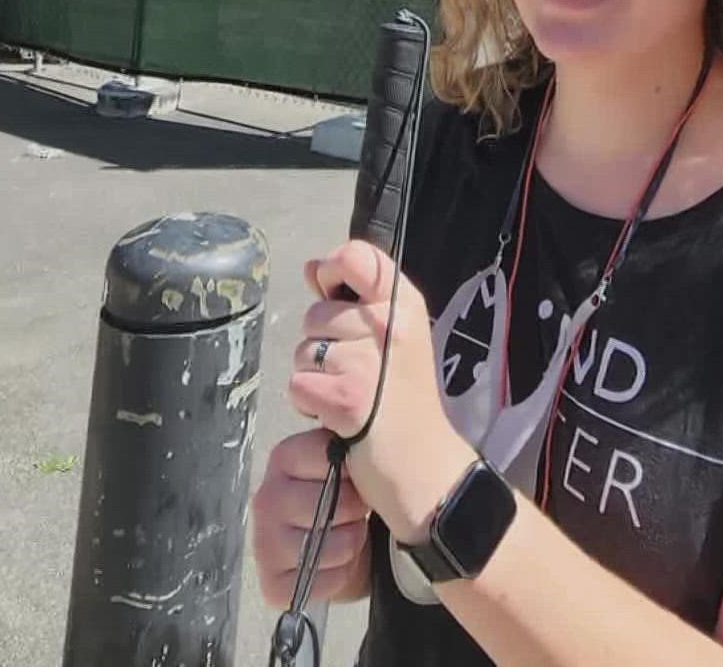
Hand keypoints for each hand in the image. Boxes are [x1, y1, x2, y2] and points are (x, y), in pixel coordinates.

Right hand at [252, 428, 371, 607]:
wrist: (375, 549)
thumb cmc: (368, 495)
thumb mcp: (364, 454)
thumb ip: (350, 424)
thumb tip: (337, 389)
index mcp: (287, 457)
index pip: (322, 456)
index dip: (352, 472)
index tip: (361, 476)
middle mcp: (267, 496)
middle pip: (319, 505)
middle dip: (353, 513)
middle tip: (359, 513)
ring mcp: (263, 540)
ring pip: (315, 547)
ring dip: (348, 547)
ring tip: (354, 539)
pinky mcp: (270, 581)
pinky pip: (306, 583)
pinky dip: (334, 580)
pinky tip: (339, 567)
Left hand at [290, 240, 475, 544]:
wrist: (425, 466)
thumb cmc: (405, 403)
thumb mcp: (393, 341)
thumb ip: (354, 301)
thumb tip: (311, 267)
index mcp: (404, 306)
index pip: (357, 257)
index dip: (333, 269)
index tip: (335, 295)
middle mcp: (388, 326)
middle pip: (316, 312)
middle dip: (321, 345)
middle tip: (356, 374)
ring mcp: (366, 361)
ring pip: (303, 350)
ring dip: (314, 377)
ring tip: (348, 396)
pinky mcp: (345, 397)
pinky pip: (297, 385)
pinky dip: (308, 404)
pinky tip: (336, 416)